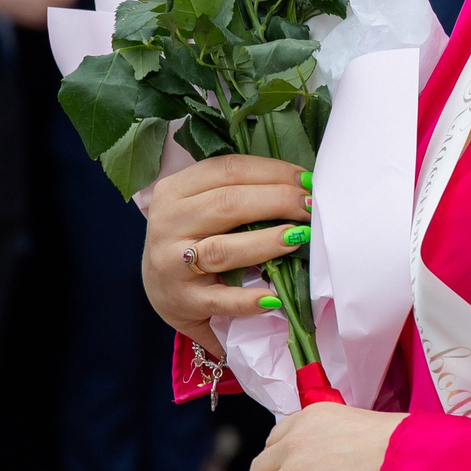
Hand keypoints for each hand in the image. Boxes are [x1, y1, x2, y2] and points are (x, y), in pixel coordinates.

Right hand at [141, 154, 313, 354]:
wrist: (159, 291)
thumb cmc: (191, 240)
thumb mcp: (200, 207)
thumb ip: (236, 193)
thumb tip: (299, 185)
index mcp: (174, 190)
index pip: (227, 169)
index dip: (271, 171)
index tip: (306, 179)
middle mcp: (169, 223)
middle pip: (228, 203)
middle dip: (277, 200)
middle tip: (310, 207)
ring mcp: (172, 263)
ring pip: (223, 248)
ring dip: (266, 241)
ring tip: (299, 237)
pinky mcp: (183, 301)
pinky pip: (220, 299)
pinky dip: (248, 299)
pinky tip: (274, 297)